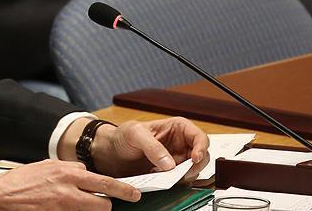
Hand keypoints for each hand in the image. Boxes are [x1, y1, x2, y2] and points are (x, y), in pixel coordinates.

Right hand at [0, 159, 140, 209]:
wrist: (2, 196)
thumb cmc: (22, 180)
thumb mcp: (48, 165)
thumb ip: (69, 169)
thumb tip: (85, 172)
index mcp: (68, 173)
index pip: (104, 181)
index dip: (121, 189)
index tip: (133, 194)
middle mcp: (68, 191)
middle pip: (103, 204)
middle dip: (104, 204)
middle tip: (102, 203)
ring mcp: (63, 207)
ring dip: (89, 210)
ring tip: (77, 204)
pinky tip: (64, 208)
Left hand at [91, 118, 209, 181]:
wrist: (109, 152)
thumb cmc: (122, 136)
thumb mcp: (135, 134)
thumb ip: (153, 147)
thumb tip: (170, 164)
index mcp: (177, 128)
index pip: (199, 137)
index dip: (201, 148)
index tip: (195, 158)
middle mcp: (180, 144)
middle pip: (201, 156)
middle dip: (195, 166)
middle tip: (182, 174)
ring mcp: (175, 160)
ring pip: (192, 170)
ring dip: (184, 176)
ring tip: (165, 176)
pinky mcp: (168, 173)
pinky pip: (179, 180)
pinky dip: (174, 182)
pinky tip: (160, 179)